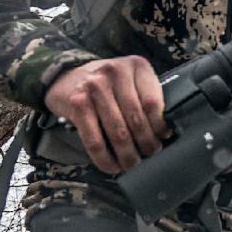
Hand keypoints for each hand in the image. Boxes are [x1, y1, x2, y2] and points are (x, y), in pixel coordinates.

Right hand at [44, 55, 166, 173]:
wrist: (67, 77)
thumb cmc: (108, 85)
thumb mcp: (131, 81)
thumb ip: (147, 98)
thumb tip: (164, 133)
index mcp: (136, 66)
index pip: (153, 102)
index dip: (159, 126)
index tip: (162, 138)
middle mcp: (116, 72)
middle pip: (137, 119)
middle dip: (145, 144)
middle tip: (149, 154)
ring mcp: (95, 87)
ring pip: (118, 132)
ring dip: (127, 155)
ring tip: (132, 164)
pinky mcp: (78, 103)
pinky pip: (94, 140)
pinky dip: (104, 158)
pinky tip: (111, 166)